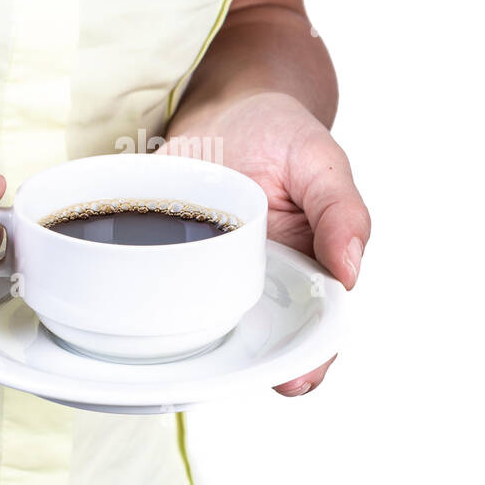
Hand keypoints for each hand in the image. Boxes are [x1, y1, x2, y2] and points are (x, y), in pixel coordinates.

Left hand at [163, 92, 369, 395]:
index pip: (318, 332)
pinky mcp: (169, 262)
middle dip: (246, 367)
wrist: (226, 107)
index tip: (296, 377)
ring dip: (192, 348)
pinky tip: (133, 319)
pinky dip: (146, 309)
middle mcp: (260, 285)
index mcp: (309, 272)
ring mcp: (210, 277)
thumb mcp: (320, 162)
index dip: (310, 361)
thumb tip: (351, 269)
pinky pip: (158, 295)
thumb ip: (341, 211)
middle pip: (259, 345)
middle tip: (230, 374)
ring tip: (179, 356)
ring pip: (205, 330)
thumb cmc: (281, 136)